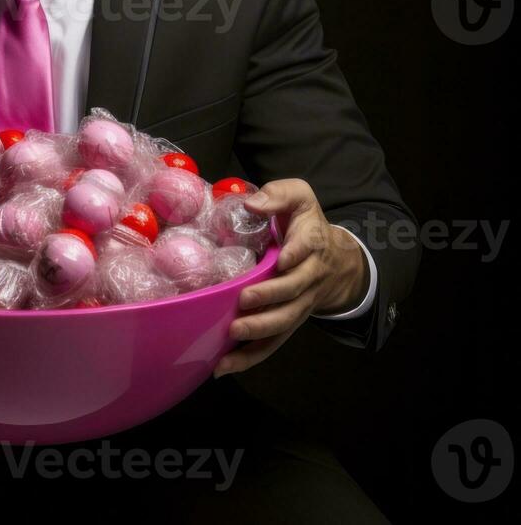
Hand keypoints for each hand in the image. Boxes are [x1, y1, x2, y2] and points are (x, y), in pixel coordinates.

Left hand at [212, 178, 368, 377]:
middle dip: (270, 296)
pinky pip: (273, 343)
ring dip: (260, 331)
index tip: (281, 259)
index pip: (306, 250)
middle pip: (293, 291)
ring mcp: (300, 304)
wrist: (337, 259)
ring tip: (233, 334)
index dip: (296, 254)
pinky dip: (250, 357)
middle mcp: (309, 277)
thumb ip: (278, 195)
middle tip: (245, 299)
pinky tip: (223, 367)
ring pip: (285, 322)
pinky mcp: (288, 321)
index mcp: (311, 243)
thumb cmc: (307, 223)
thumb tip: (252, 203)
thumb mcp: (299, 197)